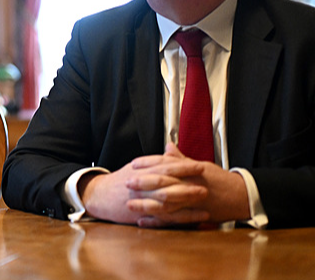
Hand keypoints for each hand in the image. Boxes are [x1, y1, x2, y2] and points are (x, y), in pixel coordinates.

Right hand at [81, 144, 207, 225]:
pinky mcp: (143, 214)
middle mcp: (143, 184)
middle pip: (168, 181)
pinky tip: (195, 218)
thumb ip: (154, 161)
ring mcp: (142, 200)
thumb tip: (170, 151)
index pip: (165, 166)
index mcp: (142, 171)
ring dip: (187, 198)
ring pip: (168, 199)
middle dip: (188, 181)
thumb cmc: (118, 182)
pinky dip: (182, 217)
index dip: (183, 166)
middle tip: (206, 180)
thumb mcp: (135, 168)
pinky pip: (166, 217)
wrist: (99, 196)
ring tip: (204, 197)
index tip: (200, 165)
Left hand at [125, 143, 249, 226]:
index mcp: (190, 171)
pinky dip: (157, 222)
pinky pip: (172, 221)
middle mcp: (189, 186)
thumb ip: (180, 159)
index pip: (165, 165)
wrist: (240, 196)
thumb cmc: (220, 180)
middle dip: (143, 184)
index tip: (133, 164)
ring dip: (146, 205)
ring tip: (129, 205)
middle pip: (163, 184)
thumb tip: (168, 146)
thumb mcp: (200, 165)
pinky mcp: (192, 216)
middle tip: (127, 183)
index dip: (148, 164)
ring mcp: (190, 203)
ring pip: (165, 205)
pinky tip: (143, 222)